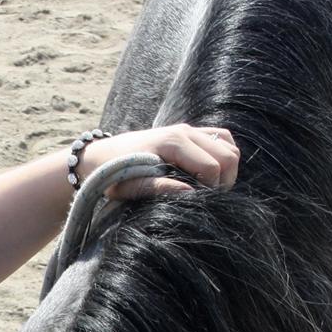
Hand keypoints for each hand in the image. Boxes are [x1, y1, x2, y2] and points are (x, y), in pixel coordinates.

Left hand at [77, 123, 239, 198]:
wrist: (101, 155)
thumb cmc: (113, 175)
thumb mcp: (131, 187)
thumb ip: (160, 189)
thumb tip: (192, 192)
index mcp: (173, 142)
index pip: (213, 166)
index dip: (212, 189)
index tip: (199, 203)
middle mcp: (185, 131)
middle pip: (228, 155)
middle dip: (224, 181)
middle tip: (207, 198)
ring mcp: (189, 128)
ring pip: (229, 145)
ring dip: (227, 169)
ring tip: (209, 187)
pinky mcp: (189, 131)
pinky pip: (221, 138)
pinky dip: (223, 156)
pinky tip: (210, 174)